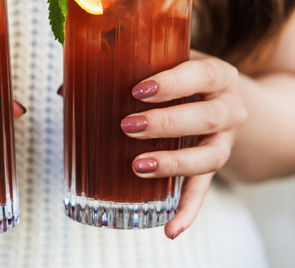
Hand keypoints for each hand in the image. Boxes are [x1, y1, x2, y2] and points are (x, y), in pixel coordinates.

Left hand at [122, 52, 247, 238]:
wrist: (224, 101)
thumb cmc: (185, 80)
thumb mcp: (167, 66)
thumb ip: (126, 70)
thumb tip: (65, 90)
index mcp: (218, 76)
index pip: (204, 75)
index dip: (174, 83)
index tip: (139, 90)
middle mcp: (229, 109)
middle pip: (206, 118)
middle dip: (166, 124)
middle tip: (128, 126)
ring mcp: (225, 141)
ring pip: (210, 158)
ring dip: (174, 164)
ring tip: (138, 166)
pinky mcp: (215, 168)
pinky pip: (203, 192)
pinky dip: (187, 211)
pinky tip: (169, 229)